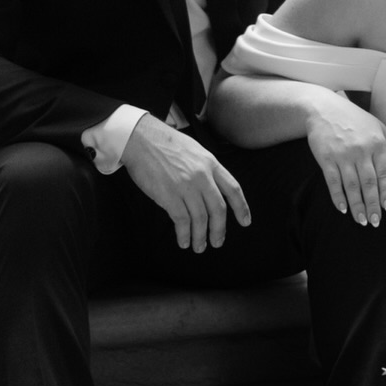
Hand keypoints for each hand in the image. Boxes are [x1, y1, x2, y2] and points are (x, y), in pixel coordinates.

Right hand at [121, 114, 250, 250]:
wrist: (140, 139)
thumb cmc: (164, 143)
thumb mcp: (195, 150)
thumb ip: (206, 168)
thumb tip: (213, 187)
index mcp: (211, 163)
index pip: (233, 189)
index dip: (241, 208)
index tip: (245, 222)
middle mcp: (202, 176)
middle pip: (218, 209)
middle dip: (219, 229)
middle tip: (217, 242)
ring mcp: (186, 186)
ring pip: (200, 218)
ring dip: (200, 236)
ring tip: (199, 247)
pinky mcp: (169, 195)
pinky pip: (182, 221)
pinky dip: (184, 234)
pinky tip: (183, 241)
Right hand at [305, 91, 385, 226]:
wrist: (323, 109)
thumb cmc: (353, 118)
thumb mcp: (378, 126)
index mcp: (377, 144)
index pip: (385, 173)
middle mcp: (361, 151)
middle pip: (369, 183)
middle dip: (373, 205)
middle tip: (375, 221)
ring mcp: (343, 155)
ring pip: (352, 186)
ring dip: (357, 205)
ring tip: (361, 221)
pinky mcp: (326, 159)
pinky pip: (333, 182)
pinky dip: (338, 197)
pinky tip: (343, 208)